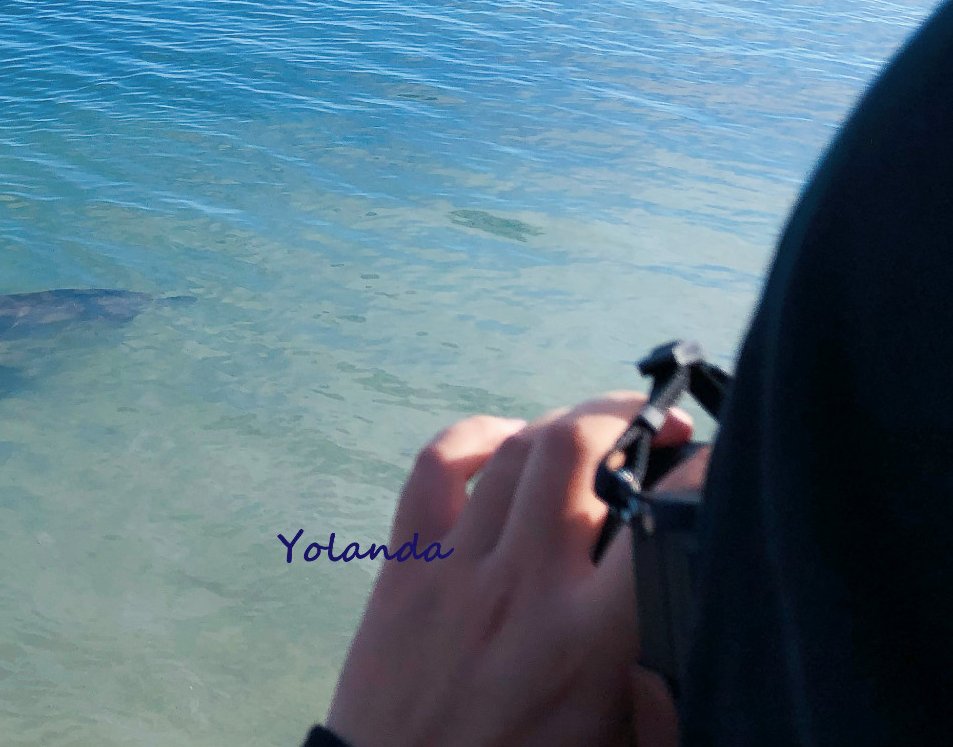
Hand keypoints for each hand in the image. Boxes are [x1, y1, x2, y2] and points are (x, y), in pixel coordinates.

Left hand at [323, 392, 691, 746]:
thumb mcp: (625, 741)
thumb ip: (669, 676)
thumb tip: (698, 595)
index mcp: (590, 641)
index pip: (662, 519)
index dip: (706, 475)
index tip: (726, 466)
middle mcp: (521, 584)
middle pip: (574, 446)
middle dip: (627, 415)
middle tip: (667, 426)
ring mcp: (454, 567)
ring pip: (512, 449)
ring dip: (563, 424)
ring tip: (600, 431)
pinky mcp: (403, 565)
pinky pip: (434, 465)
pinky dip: (474, 435)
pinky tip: (506, 440)